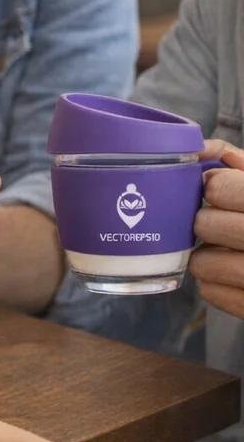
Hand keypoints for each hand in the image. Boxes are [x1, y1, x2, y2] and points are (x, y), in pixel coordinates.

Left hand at [191, 140, 243, 318]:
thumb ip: (240, 161)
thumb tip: (202, 149)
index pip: (218, 188)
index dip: (215, 187)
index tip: (222, 190)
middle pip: (204, 224)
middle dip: (208, 220)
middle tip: (223, 221)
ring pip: (202, 262)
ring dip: (208, 254)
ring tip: (227, 248)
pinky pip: (212, 292)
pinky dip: (216, 281)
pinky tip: (235, 271)